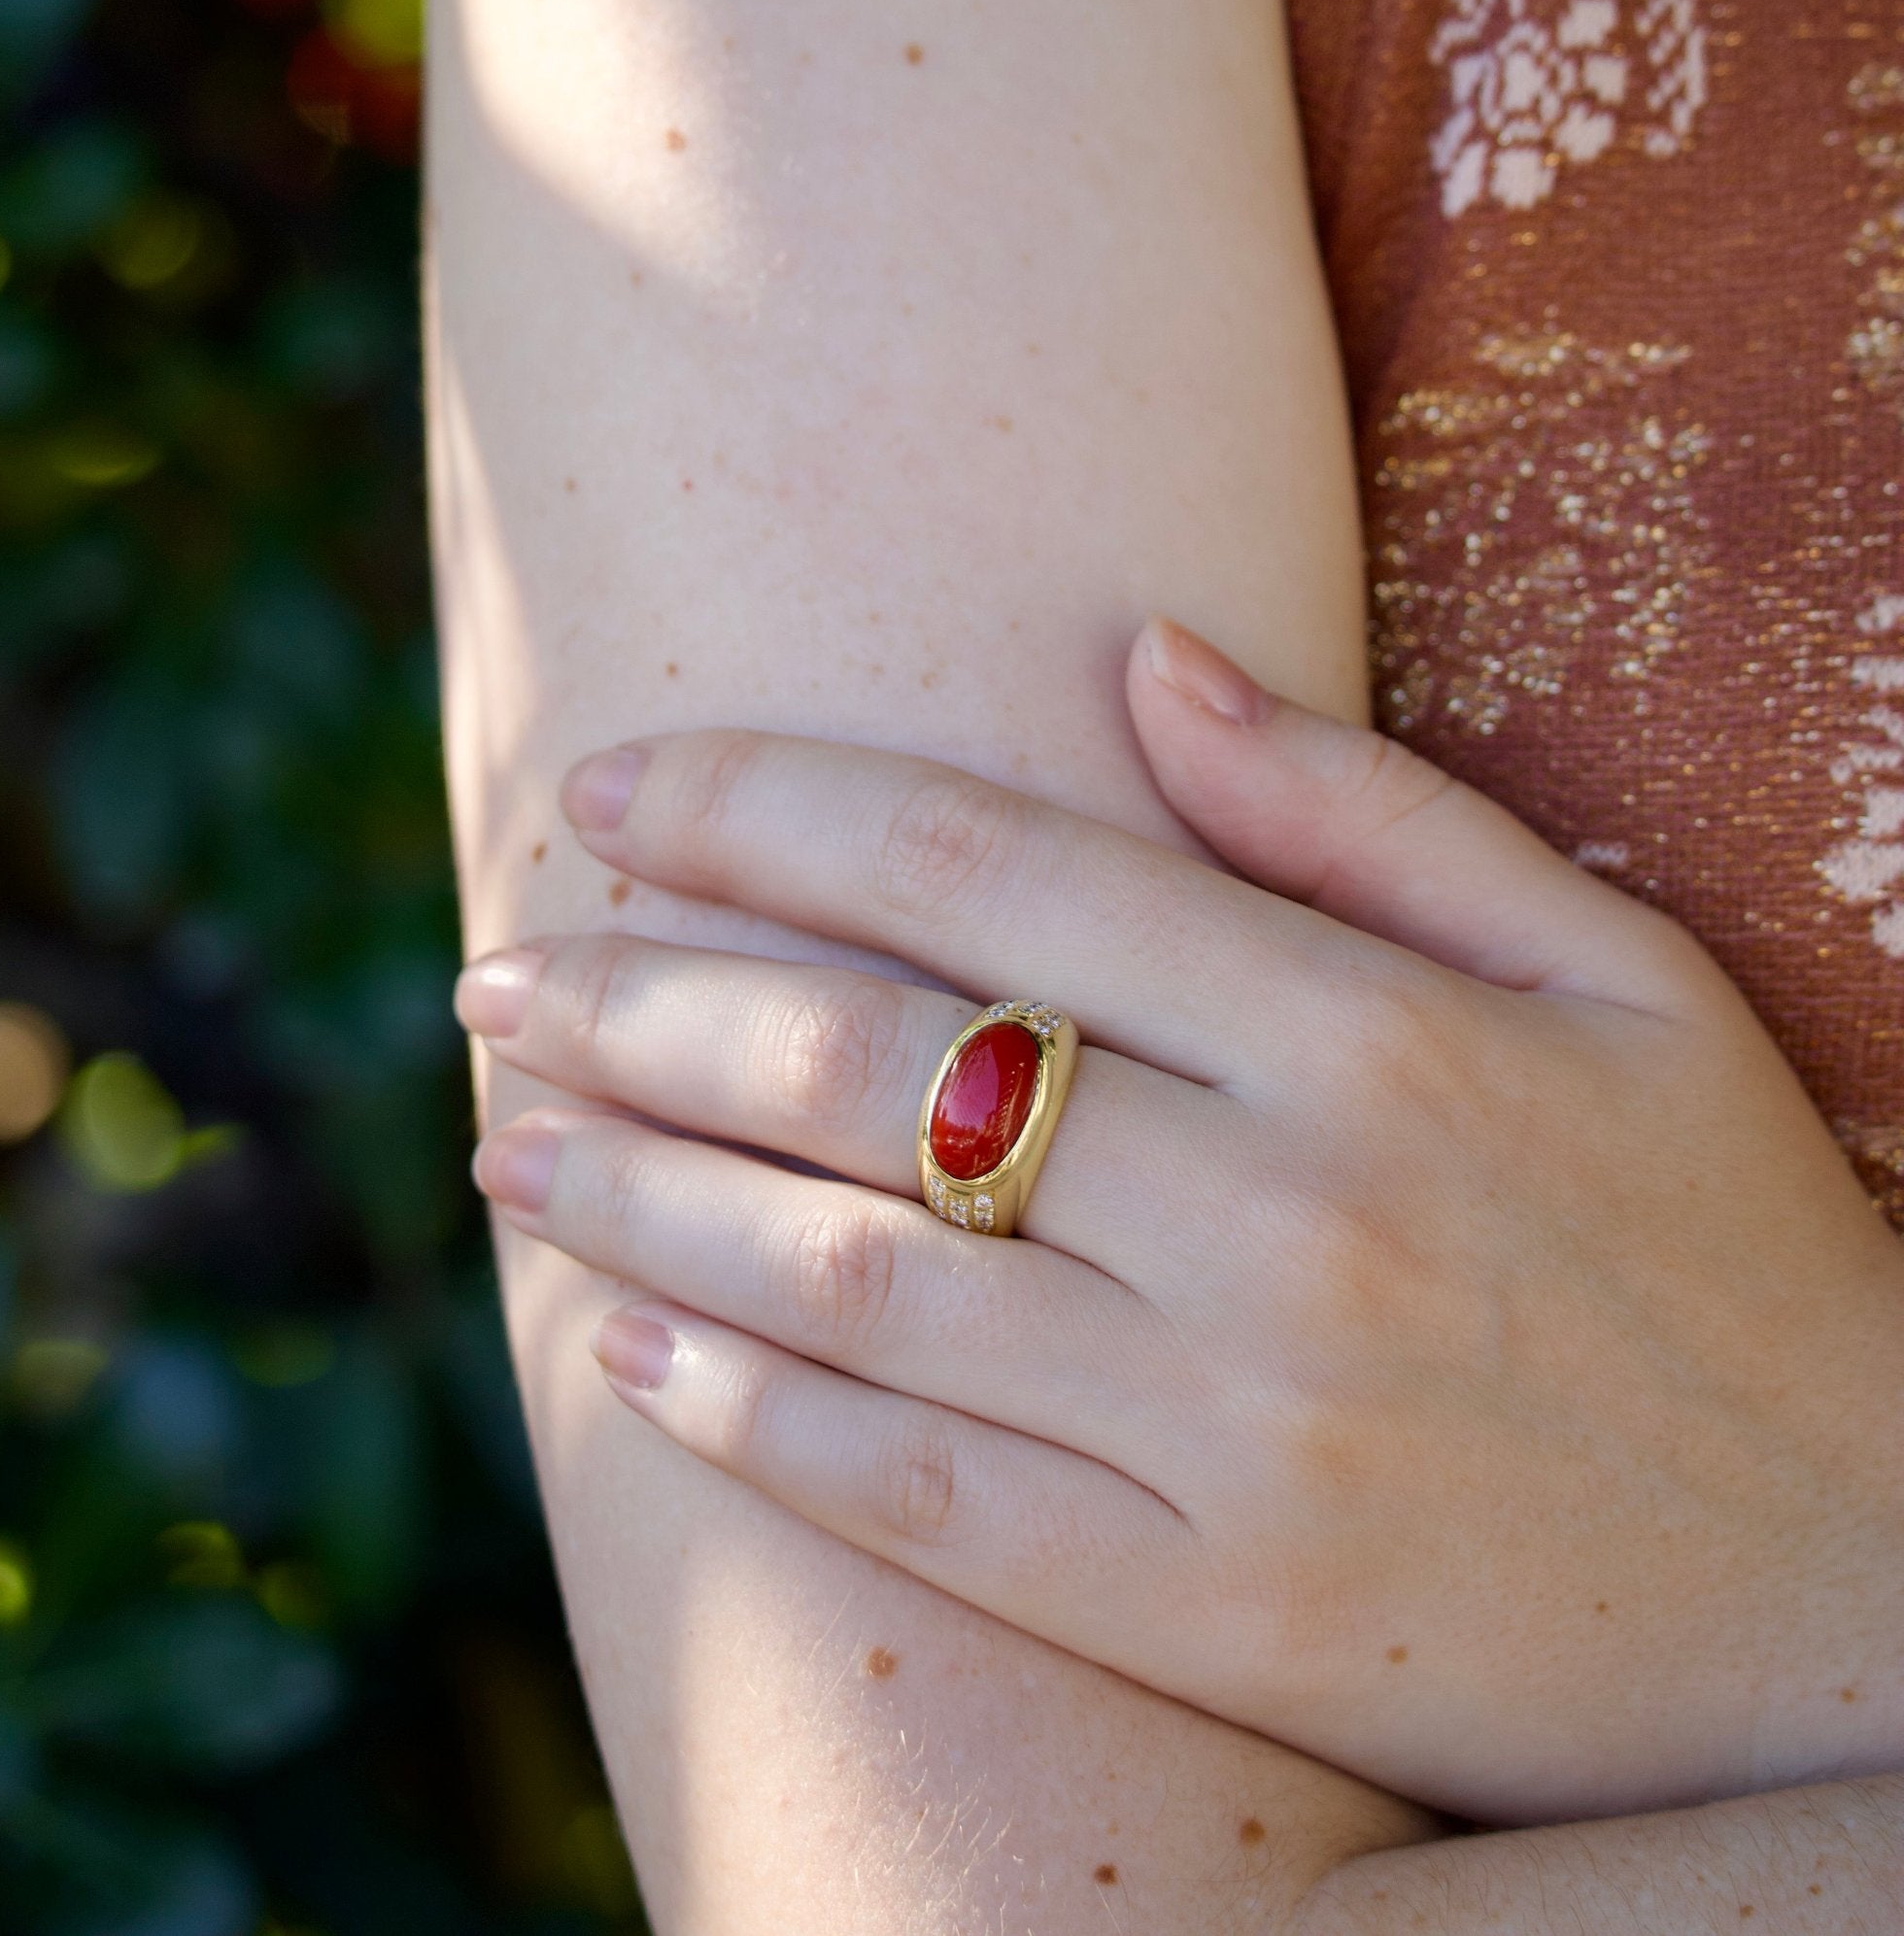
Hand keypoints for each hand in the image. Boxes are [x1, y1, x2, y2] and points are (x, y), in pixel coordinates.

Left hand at [457, 616, 1903, 1825]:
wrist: (1850, 1602)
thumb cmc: (1729, 1249)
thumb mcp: (1615, 978)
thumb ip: (1369, 812)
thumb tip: (1140, 654)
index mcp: (1372, 1028)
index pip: (981, 861)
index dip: (760, 809)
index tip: (610, 794)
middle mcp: (1283, 1216)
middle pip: (869, 1065)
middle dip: (640, 1001)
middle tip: (495, 973)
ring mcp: (1239, 1429)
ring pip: (852, 1280)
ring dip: (641, 1195)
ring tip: (505, 1139)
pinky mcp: (1215, 1609)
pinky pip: (923, 1502)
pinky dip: (749, 1421)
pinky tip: (624, 1350)